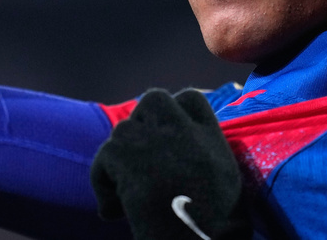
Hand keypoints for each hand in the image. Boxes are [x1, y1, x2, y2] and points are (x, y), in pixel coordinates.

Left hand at [91, 89, 250, 239]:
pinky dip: (102, 183)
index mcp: (212, 139)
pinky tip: (114, 210)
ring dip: (118, 159)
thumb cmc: (214, 230)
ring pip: (123, 130)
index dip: (173, 112)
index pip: (190, 99)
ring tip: (125, 193)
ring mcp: (157, 142)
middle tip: (138, 158)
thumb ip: (201, 155)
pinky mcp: (130, 160)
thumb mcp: (224, 182)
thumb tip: (172, 156)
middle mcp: (185, 132)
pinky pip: (104, 156)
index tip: (164, 137)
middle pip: (154, 100)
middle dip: (141, 122)